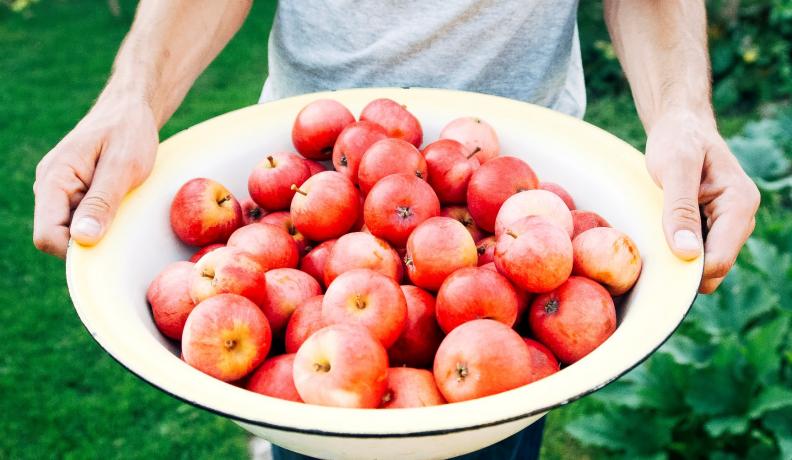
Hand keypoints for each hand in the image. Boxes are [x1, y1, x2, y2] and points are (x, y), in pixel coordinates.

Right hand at [33, 95, 158, 257]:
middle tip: (122, 224)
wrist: (131, 110)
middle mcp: (49, 188)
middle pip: (57, 237)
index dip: (74, 251)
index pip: (47, 235)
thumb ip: (102, 202)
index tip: (107, 246)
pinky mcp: (75, 194)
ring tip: (124, 207)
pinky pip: (82, 220)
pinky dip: (102, 221)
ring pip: (71, 231)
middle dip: (88, 241)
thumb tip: (83, 239)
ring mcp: (61, 192)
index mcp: (53, 180)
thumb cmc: (129, 132)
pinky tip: (121, 206)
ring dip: (98, 230)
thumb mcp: (123, 166)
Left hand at [645, 110, 759, 292]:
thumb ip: (680, 208)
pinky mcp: (712, 225)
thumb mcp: (674, 168)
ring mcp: (727, 224)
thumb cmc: (678, 140)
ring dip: (679, 260)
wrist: (680, 126)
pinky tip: (658, 236)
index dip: (689, 272)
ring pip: (705, 264)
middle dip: (683, 268)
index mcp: (739, 203)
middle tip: (648, 253)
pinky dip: (677, 251)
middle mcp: (740, 218)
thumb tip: (687, 253)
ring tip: (653, 238)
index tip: (656, 268)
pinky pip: (696, 253)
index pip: (720, 259)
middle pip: (714, 267)